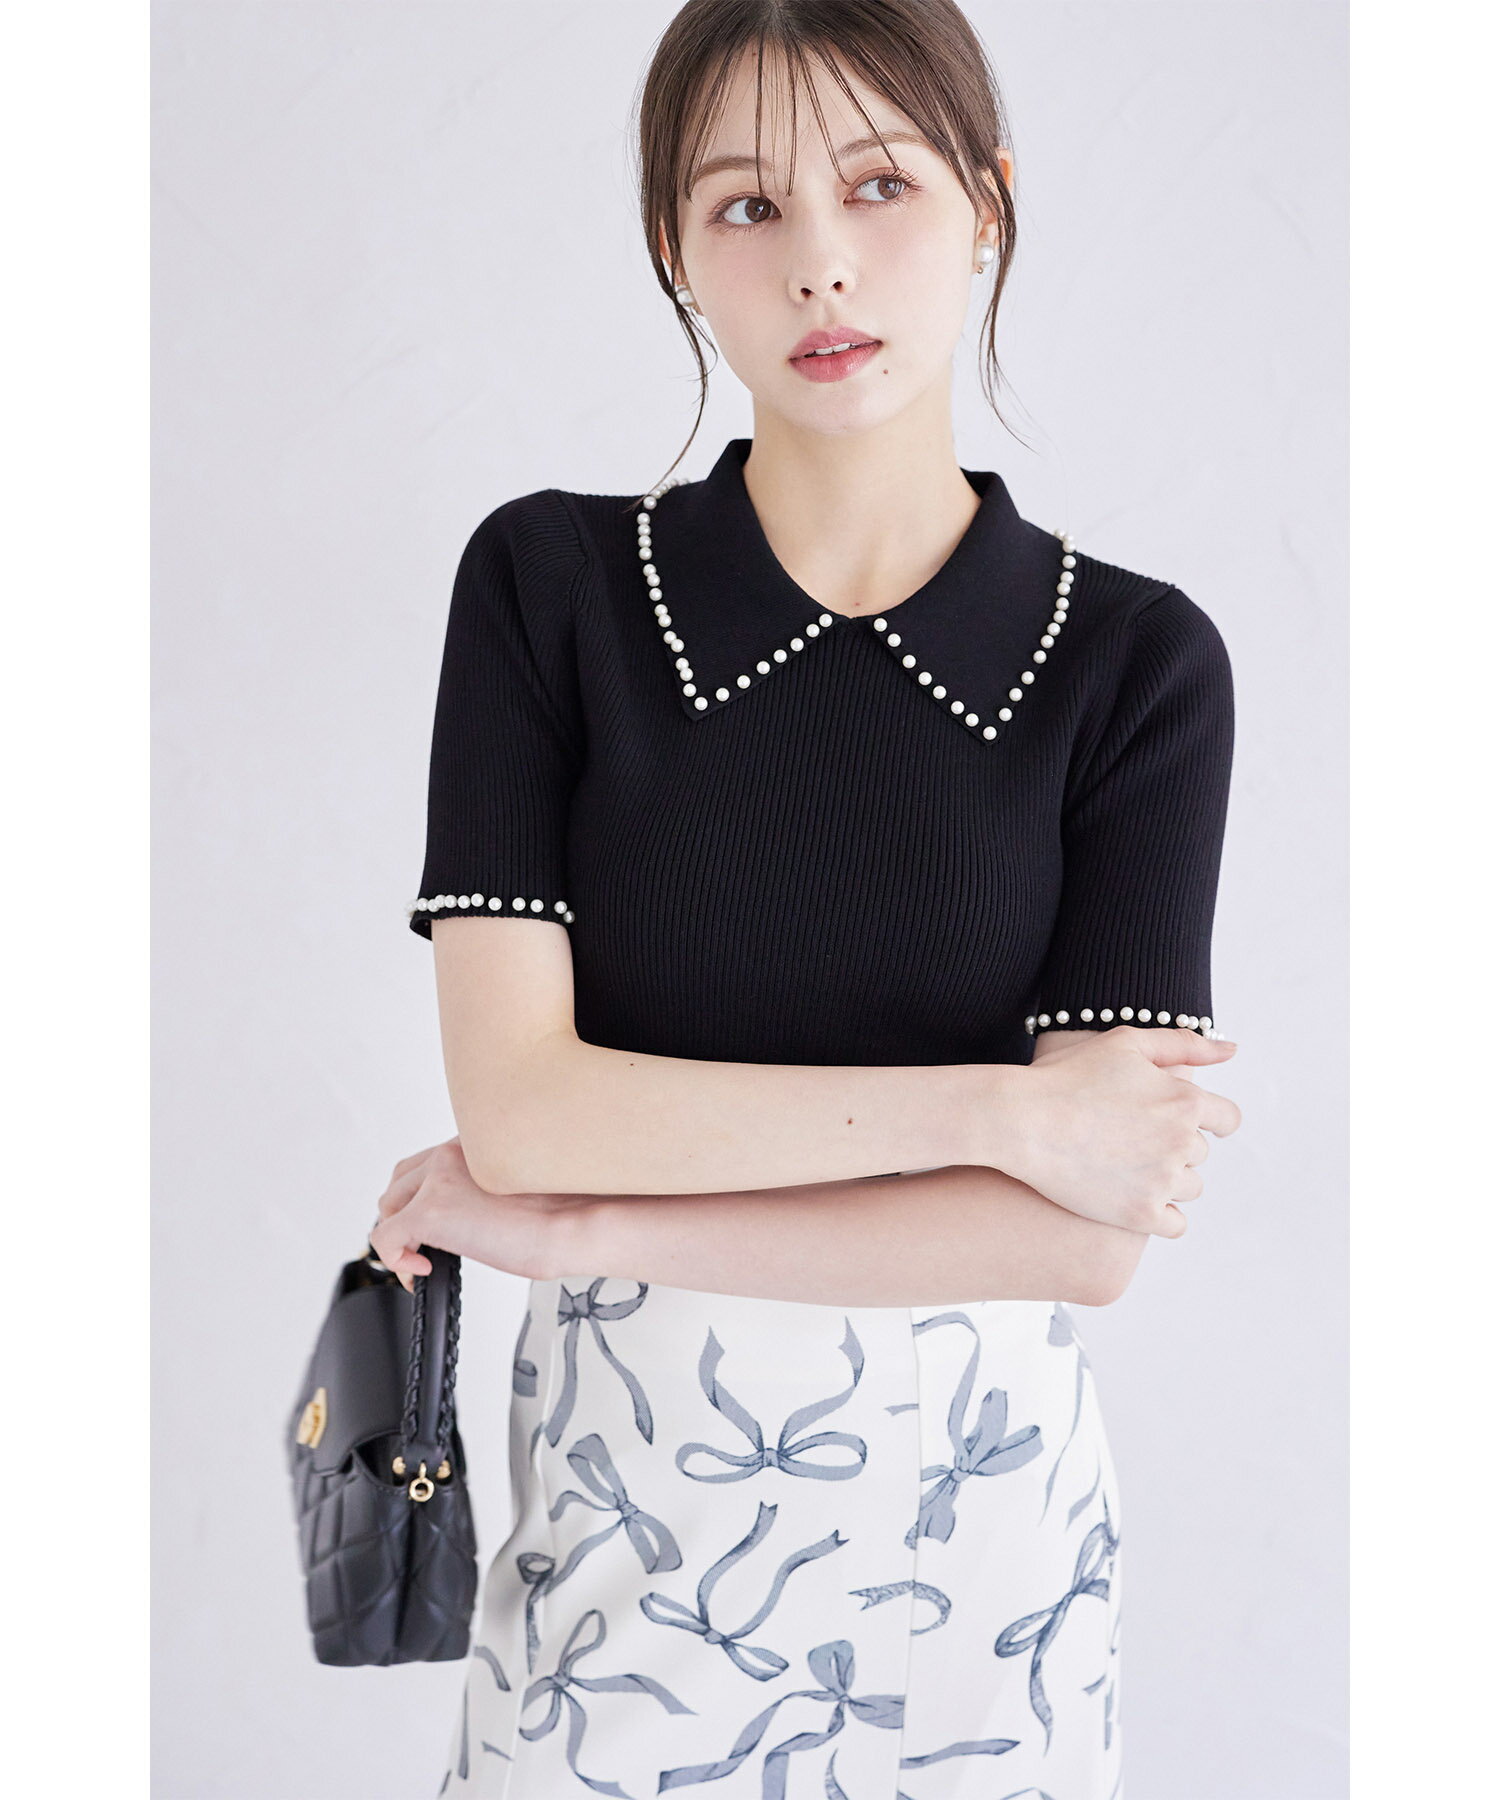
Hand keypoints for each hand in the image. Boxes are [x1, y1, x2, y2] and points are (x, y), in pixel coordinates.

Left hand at [367, 1136, 585, 1289]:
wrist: (573, 1224)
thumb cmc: (563, 1211)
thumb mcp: (516, 1185)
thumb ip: (483, 1186)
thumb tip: (467, 1217)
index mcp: (474, 1144)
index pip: (426, 1163)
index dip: (422, 1198)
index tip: (439, 1227)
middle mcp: (451, 1153)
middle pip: (400, 1181)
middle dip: (403, 1217)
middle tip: (423, 1247)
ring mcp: (437, 1180)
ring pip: (388, 1207)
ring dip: (400, 1237)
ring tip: (422, 1262)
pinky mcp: (429, 1212)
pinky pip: (386, 1238)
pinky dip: (396, 1260)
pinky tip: (422, 1270)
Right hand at [994, 1027, 1240, 1237]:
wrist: (1019, 1120)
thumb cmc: (1067, 1076)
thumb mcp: (1126, 1043)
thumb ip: (1185, 1044)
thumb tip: (1232, 1050)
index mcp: (1186, 1101)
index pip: (1227, 1119)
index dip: (1207, 1119)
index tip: (1177, 1122)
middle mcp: (1182, 1143)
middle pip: (1199, 1153)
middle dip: (1172, 1146)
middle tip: (1127, 1137)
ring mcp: (1162, 1182)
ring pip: (1189, 1188)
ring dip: (1167, 1179)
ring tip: (1123, 1165)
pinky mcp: (1140, 1215)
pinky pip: (1175, 1224)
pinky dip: (1160, 1214)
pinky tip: (1131, 1197)